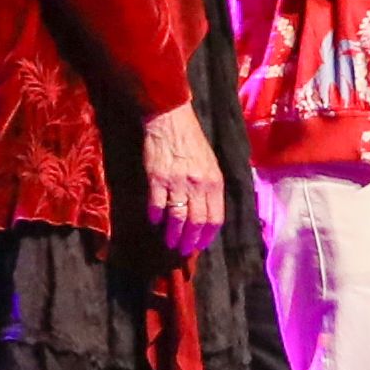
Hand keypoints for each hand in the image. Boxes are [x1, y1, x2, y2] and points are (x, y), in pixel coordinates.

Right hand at [141, 105, 228, 255]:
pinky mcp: (157, 178)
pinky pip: (156, 204)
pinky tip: (154, 221)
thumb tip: (206, 214)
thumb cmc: (192, 141)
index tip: (201, 245)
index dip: (207, 235)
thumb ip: (210, 188)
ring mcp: (177, 182)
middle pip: (196, 222)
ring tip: (170, 242)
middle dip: (190, 240)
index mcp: (214, 182)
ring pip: (177, 217)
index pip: (215, 218)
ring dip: (173, 234)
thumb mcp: (210, 164)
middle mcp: (198, 184)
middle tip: (184, 250)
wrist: (171, 119)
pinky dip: (155, 216)